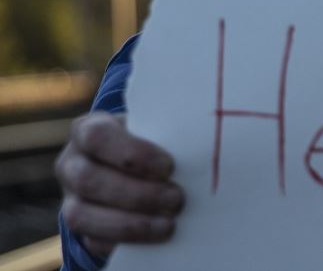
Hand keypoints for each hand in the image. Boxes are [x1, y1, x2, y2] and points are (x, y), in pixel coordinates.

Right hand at [55, 112, 183, 257]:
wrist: (131, 171)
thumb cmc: (150, 145)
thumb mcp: (155, 133)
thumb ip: (166, 138)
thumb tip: (200, 152)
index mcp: (87, 131)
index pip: (97, 137)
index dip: (133, 154)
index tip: (169, 166)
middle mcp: (71, 164)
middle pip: (89, 180)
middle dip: (138, 194)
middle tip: (177, 198)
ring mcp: (70, 199)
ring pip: (82, 216)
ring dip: (131, 223)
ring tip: (170, 224)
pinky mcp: (80, 230)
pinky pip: (93, 241)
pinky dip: (126, 242)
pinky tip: (155, 237)